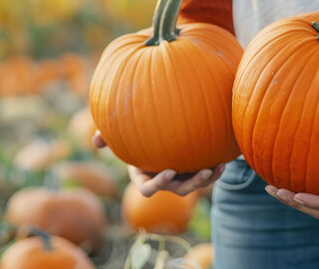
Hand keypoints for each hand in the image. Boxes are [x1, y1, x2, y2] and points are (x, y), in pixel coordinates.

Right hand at [92, 130, 224, 196]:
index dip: (158, 184)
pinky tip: (224, 159)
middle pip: (178, 190)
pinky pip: (205, 174)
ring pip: (194, 185)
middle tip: (202, 172)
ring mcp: (179, 176)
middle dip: (190, 184)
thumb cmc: (133, 131)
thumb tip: (94, 142)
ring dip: (206, 179)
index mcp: (143, 175)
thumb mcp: (119, 133)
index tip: (169, 170)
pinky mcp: (191, 169)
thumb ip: (106, 136)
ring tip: (216, 168)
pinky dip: (214, 169)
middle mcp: (163, 179)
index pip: (147, 188)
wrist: (158, 128)